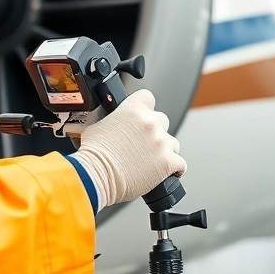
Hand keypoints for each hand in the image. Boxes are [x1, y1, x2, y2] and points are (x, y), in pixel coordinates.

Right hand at [69, 89, 186, 211]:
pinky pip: (181, 164)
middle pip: (162, 120)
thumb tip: (109, 122)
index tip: (142, 115)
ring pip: (173, 143)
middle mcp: (150, 122)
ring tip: (150, 161)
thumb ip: (108, 120)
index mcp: (133, 109)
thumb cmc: (93, 154)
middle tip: (143, 143)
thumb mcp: (95, 126)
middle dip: (154, 131)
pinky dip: (174, 169)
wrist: (96, 175)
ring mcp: (161, 142)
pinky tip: (166, 172)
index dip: (144, 107)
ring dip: (164, 150)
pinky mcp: (168, 162)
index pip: (148, 97)